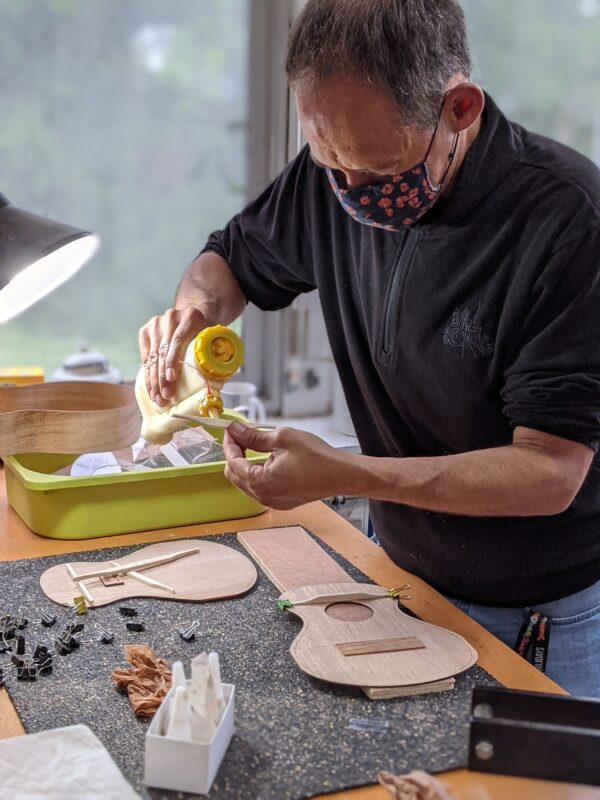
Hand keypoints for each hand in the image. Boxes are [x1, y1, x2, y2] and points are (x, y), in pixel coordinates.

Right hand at [138, 307, 206, 406]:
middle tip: (165, 396)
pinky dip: (148, 374)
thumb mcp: (211, 338)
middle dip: (163, 376)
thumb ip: (212, 353)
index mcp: (191, 316)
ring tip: (157, 397)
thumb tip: (213, 383)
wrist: (191, 317)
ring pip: (153, 356)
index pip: (178, 340)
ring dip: (154, 380)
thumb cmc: (204, 333)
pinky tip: (151, 389)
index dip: (173, 360)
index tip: (172, 378)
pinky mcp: (145, 331)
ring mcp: (156, 323)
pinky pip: (145, 356)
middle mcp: (171, 317)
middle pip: (163, 351)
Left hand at [223, 423, 357, 508]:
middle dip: (235, 454)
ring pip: (246, 482)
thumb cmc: (317, 457)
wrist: (341, 474)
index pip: (232, 462)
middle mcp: (263, 497)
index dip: (229, 443)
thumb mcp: (282, 438)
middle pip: (234, 475)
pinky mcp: (281, 502)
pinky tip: (268, 459)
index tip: (232, 430)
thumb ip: (253, 436)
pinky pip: (260, 488)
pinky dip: (257, 473)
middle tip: (242, 435)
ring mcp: (272, 502)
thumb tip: (236, 431)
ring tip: (255, 445)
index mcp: (260, 482)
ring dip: (246, 464)